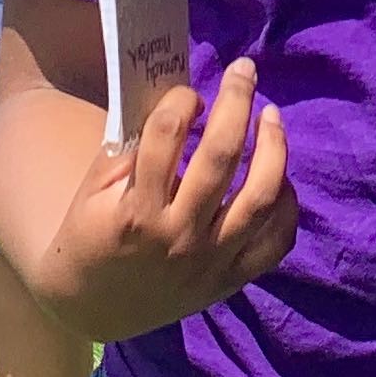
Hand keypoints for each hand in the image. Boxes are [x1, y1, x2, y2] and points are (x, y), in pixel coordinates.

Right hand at [32, 57, 296, 342]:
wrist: (89, 306)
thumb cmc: (90, 235)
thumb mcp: (93, 189)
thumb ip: (130, 148)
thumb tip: (178, 104)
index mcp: (137, 208)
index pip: (167, 133)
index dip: (181, 99)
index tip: (188, 94)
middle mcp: (178, 235)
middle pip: (222, 155)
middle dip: (237, 100)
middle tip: (245, 70)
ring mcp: (209, 261)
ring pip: (261, 196)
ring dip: (273, 146)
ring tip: (271, 115)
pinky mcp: (229, 281)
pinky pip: (275, 241)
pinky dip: (285, 205)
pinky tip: (279, 176)